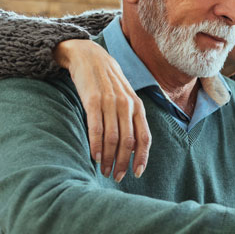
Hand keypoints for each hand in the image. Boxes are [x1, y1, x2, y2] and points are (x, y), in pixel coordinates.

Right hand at [53, 39, 150, 181]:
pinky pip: (96, 128)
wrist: (89, 57)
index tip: (136, 173)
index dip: (142, 157)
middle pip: (128, 142)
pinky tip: (95, 157)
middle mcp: (127, 105)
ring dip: (109, 158)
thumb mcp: (126, 98)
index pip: (145, 137)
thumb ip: (131, 119)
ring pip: (112, 138)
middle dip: (123, 163)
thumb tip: (133, 147)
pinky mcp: (93, 101)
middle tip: (117, 177)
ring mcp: (110, 103)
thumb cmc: (109, 82)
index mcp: (138, 106)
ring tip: (104, 170)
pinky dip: (96, 145)